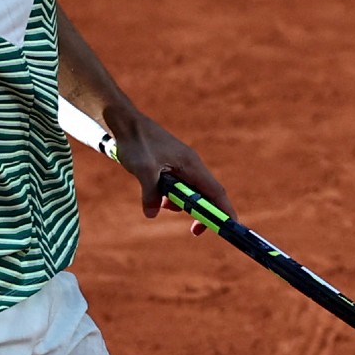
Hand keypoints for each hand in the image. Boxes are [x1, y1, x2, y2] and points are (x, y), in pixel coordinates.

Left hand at [112, 114, 235, 235]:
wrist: (125, 122)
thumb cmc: (137, 141)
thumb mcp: (143, 169)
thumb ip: (150, 193)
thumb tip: (152, 214)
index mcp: (191, 165)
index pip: (216, 192)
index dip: (225, 211)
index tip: (229, 228)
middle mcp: (191, 165)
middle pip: (206, 195)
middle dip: (201, 213)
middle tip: (194, 231)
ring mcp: (181, 165)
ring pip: (189, 192)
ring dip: (179, 204)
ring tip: (160, 203)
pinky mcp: (170, 166)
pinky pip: (177, 187)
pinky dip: (169, 196)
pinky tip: (153, 194)